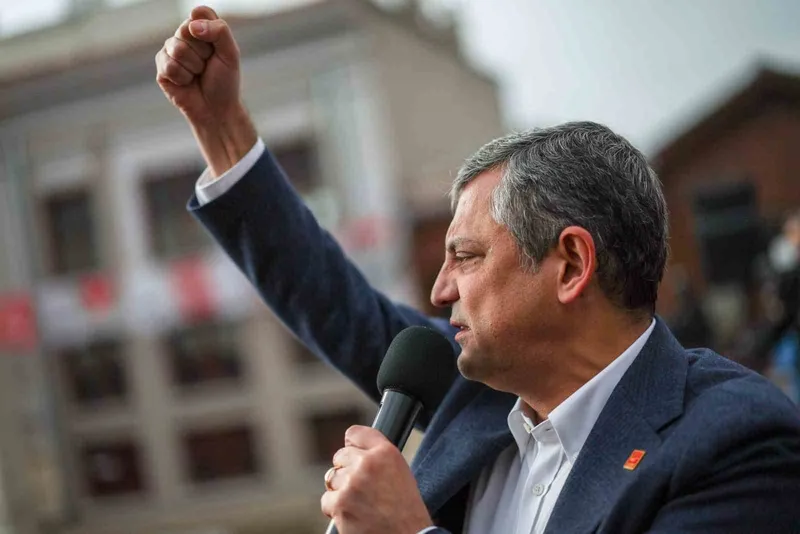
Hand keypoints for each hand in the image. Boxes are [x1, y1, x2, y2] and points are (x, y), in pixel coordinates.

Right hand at [155, 5, 239, 124]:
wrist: (216, 109)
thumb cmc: (225, 81)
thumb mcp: (230, 54)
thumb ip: (219, 31)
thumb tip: (193, 25)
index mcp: (202, 28)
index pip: (199, 13)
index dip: (208, 30)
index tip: (216, 47)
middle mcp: (184, 36)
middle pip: (185, 29)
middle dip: (202, 52)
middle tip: (208, 64)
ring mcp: (171, 51)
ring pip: (177, 49)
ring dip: (194, 67)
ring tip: (198, 75)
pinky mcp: (162, 67)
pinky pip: (170, 65)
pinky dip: (184, 78)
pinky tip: (187, 83)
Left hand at [321, 426, 432, 533]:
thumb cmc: (406, 510)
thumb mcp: (400, 472)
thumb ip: (377, 456)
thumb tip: (352, 448)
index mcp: (385, 453)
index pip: (355, 433)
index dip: (352, 444)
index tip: (352, 451)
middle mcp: (367, 463)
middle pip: (340, 456)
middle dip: (346, 470)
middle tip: (361, 488)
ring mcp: (352, 483)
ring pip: (332, 478)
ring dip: (341, 490)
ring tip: (360, 504)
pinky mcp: (340, 503)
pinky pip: (326, 500)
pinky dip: (335, 509)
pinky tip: (353, 514)